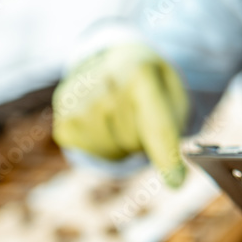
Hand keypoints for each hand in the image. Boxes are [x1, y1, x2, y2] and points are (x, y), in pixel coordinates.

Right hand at [52, 42, 189, 186]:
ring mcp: (77, 105)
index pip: (156, 124)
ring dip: (125, 141)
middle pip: (137, 141)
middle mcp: (103, 85)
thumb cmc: (153, 83)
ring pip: (115, 151)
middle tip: (141, 108)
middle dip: (146, 135)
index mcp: (139, 72)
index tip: (177, 183)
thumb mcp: (175, 91)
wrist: (114, 59)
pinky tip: (104, 120)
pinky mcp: (64, 123)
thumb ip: (175, 126)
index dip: (167, 156)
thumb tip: (175, 178)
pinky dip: (107, 145)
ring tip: (122, 112)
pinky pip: (95, 154)